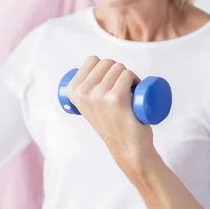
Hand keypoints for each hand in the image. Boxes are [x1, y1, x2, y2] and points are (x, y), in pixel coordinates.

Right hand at [67, 56, 157, 174]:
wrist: (128, 148)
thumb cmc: (113, 123)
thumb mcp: (90, 104)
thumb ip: (86, 89)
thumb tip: (91, 66)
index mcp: (73, 91)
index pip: (92, 60)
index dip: (105, 67)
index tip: (110, 83)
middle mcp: (83, 92)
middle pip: (107, 62)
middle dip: (119, 71)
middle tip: (123, 90)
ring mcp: (98, 95)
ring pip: (120, 68)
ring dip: (129, 76)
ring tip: (130, 93)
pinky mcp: (115, 98)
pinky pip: (128, 75)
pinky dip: (136, 79)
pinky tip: (136, 93)